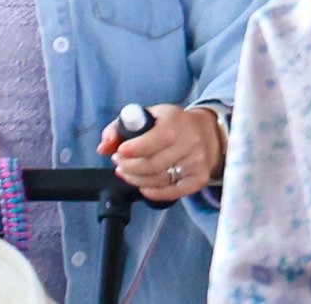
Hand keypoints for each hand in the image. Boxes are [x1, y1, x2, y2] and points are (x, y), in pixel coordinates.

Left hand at [100, 103, 225, 203]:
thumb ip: (119, 128)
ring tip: (128, 171)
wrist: (207, 132)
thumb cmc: (170, 124)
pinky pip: (171, 193)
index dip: (133, 149)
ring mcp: (196, 161)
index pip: (155, 139)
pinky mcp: (199, 178)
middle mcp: (190, 141)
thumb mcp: (148, 116)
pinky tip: (143, 184)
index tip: (119, 152)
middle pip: (151, 165)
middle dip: (128, 167)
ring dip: (135, 179)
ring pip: (157, 180)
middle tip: (119, 162)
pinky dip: (152, 192)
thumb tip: (103, 147)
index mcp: (176, 121)